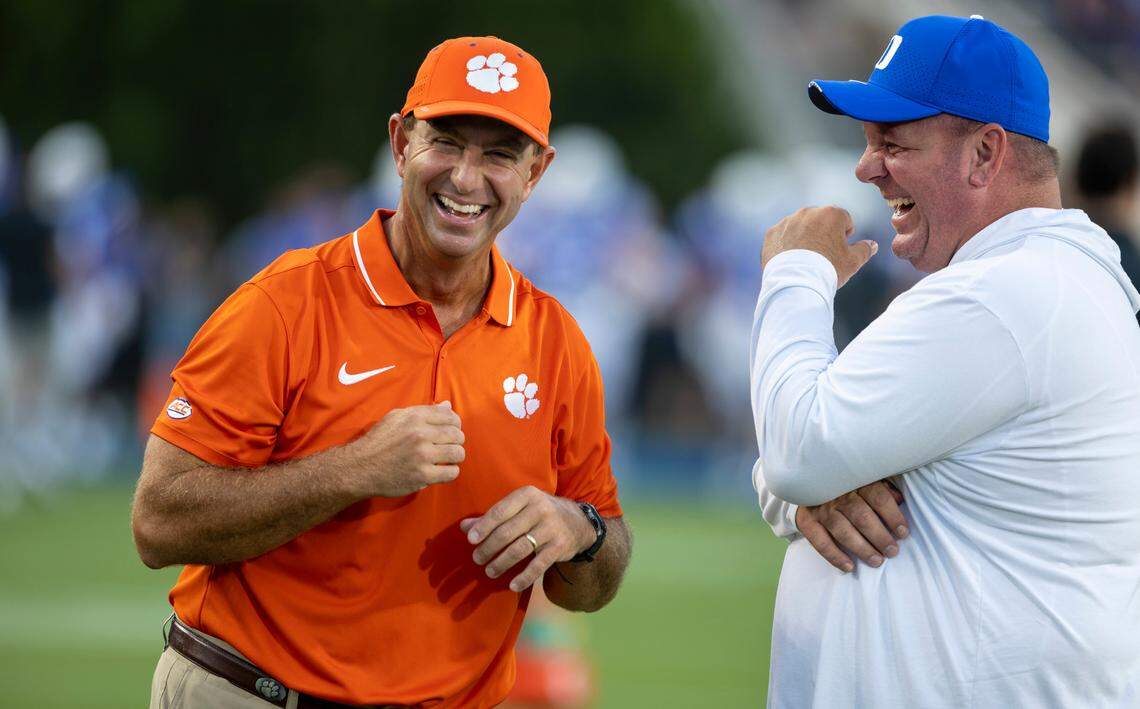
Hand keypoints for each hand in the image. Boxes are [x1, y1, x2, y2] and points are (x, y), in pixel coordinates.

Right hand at [346, 401, 463, 497]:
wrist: (361, 467)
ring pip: (457, 453)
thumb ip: (424, 411)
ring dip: (455, 456)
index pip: (450, 416)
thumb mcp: (396, 417)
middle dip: (456, 440)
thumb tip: (448, 405)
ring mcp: (422, 455)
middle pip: (457, 434)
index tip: (451, 430)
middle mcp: (420, 434)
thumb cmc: (379, 441)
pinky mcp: (422, 475)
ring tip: (447, 458)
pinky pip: (451, 472)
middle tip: (448, 446)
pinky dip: (450, 472)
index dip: (455, 424)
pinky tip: (441, 470)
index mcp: (415, 417)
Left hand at [460, 486, 595, 592]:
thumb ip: (492, 517)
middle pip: (507, 532)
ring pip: (520, 549)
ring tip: (489, 571)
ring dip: (501, 563)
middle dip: (489, 548)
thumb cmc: (539, 513)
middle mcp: (540, 509)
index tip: (471, 540)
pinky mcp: (560, 546)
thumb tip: (464, 527)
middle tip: (477, 558)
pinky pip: (538, 565)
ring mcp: (551, 528)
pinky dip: (524, 577)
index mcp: (527, 495)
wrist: (578, 522)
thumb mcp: (519, 508)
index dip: (484, 526)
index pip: (500, 511)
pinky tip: (513, 586)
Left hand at [761, 206, 877, 287]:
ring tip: (805, 259)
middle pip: (820, 220)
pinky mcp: (772, 233)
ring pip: (800, 227)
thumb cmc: (828, 270)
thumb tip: (873, 245)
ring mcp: (787, 221)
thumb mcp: (852, 262)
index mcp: (831, 214)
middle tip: (822, 255)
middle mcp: (808, 212)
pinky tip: (791, 260)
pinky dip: (786, 245)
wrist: (795, 283)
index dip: (844, 234)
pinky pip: (782, 236)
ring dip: (804, 237)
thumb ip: (865, 250)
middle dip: (823, 233)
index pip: (843, 219)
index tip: (839, 248)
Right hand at [795, 480, 907, 571]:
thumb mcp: (865, 480)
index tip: (903, 533)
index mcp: (856, 481)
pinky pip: (820, 541)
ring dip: (862, 549)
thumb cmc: (846, 485)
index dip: (893, 517)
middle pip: (862, 517)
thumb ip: (883, 488)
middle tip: (892, 551)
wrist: (809, 483)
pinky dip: (834, 556)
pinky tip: (849, 566)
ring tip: (877, 561)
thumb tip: (900, 500)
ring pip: (843, 531)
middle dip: (880, 537)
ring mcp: (821, 508)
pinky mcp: (807, 521)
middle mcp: (838, 494)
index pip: (878, 498)